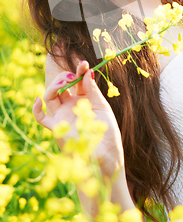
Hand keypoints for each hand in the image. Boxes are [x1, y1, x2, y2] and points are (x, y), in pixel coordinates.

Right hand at [33, 61, 123, 176]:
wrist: (105, 158)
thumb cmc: (107, 134)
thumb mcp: (103, 109)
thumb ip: (93, 92)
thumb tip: (87, 73)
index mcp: (85, 100)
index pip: (78, 81)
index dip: (80, 71)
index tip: (84, 64)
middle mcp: (72, 106)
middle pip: (62, 86)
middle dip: (66, 76)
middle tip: (74, 73)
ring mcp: (63, 116)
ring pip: (50, 96)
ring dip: (54, 86)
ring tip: (65, 81)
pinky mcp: (57, 128)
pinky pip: (42, 119)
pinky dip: (36, 110)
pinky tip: (38, 100)